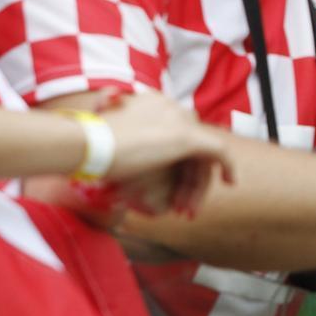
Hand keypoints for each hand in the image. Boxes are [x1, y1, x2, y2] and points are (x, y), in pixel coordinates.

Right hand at [97, 90, 234, 215]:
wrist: (85, 144)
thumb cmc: (88, 149)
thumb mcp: (111, 142)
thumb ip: (130, 145)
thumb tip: (130, 165)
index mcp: (154, 104)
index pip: (178, 135)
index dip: (179, 165)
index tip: (169, 193)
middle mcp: (171, 107)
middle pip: (192, 146)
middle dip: (190, 180)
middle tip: (183, 208)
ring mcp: (180, 120)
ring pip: (203, 154)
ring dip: (198, 185)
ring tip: (188, 211)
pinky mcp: (186, 136)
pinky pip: (218, 151)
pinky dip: (227, 166)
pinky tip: (230, 182)